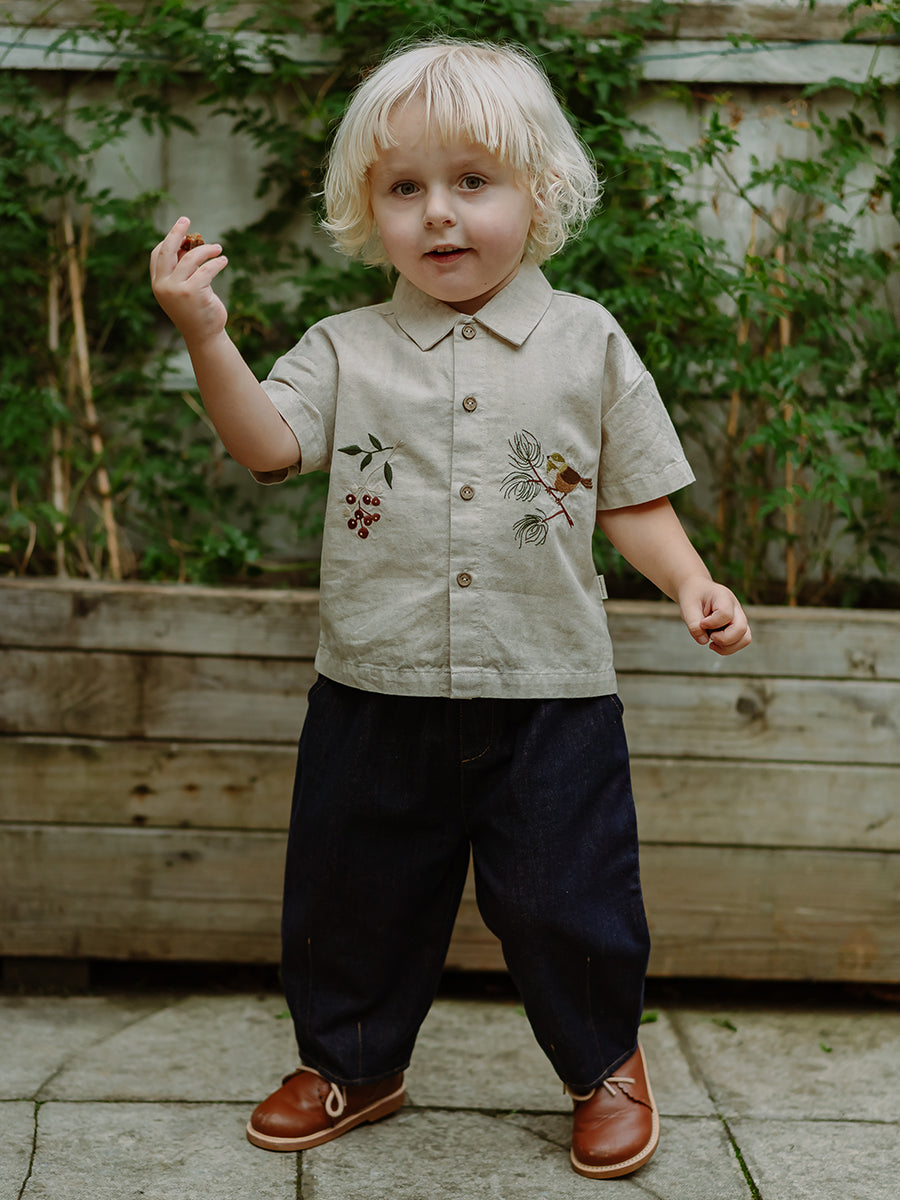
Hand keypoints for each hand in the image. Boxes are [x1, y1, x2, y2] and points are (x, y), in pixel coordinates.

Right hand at [150, 216, 228, 344]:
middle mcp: (163, 285)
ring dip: (206, 250)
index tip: (181, 231)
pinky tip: (223, 261)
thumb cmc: (196, 311)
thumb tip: (190, 243)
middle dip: (176, 232)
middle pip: (167, 250)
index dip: (168, 241)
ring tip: (218, 248)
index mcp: (158, 284)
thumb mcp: (185, 288)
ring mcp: (176, 289)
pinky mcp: (193, 292)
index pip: (157, 255)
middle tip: (186, 219)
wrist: (204, 336)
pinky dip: (217, 263)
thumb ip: (183, 270)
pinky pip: (206, 269)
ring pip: (190, 258)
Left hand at [678, 578, 751, 655]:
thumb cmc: (693, 597)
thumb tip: (704, 641)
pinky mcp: (737, 627)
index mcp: (723, 596)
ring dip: (728, 647)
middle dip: (724, 639)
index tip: (701, 623)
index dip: (712, 623)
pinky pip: (740, 642)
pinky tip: (714, 644)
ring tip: (712, 643)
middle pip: (741, 628)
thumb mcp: (687, 607)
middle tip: (710, 636)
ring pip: (745, 638)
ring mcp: (739, 618)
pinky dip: (728, 648)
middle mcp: (736, 607)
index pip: (725, 614)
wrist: (698, 590)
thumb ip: (693, 624)